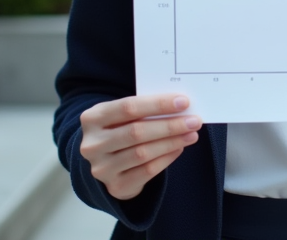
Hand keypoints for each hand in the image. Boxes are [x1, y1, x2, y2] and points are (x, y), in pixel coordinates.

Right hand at [79, 94, 201, 200]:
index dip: (157, 104)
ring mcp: (101, 168)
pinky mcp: (115, 186)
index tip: (183, 102)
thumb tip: (179, 106)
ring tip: (191, 134)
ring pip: (143, 153)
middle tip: (194, 121)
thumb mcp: (121, 116)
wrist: (104, 161)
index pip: (128, 107)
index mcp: (92, 118)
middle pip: (136, 132)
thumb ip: (142, 110)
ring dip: (171, 142)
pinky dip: (166, 158)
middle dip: (169, 125)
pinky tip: (179, 148)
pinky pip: (147, 171)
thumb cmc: (119, 129)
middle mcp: (93, 144)